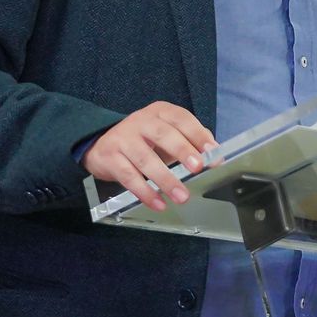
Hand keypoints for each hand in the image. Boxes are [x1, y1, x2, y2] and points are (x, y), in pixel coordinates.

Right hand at [82, 101, 216, 211]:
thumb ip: (191, 140)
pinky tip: (158, 203)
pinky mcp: (110, 158)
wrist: (101, 146)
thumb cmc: (143, 140)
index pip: (181, 119)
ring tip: (182, 196)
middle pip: (163, 135)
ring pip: (145, 159)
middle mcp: (140, 121)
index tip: (212, 153)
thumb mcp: (166, 134)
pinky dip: (145, 192)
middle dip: (182, 151)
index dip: (198, 135)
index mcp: (159, 112)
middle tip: (197, 167)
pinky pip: (129, 177)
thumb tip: (215, 154)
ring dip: (166, 180)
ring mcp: (123, 139)